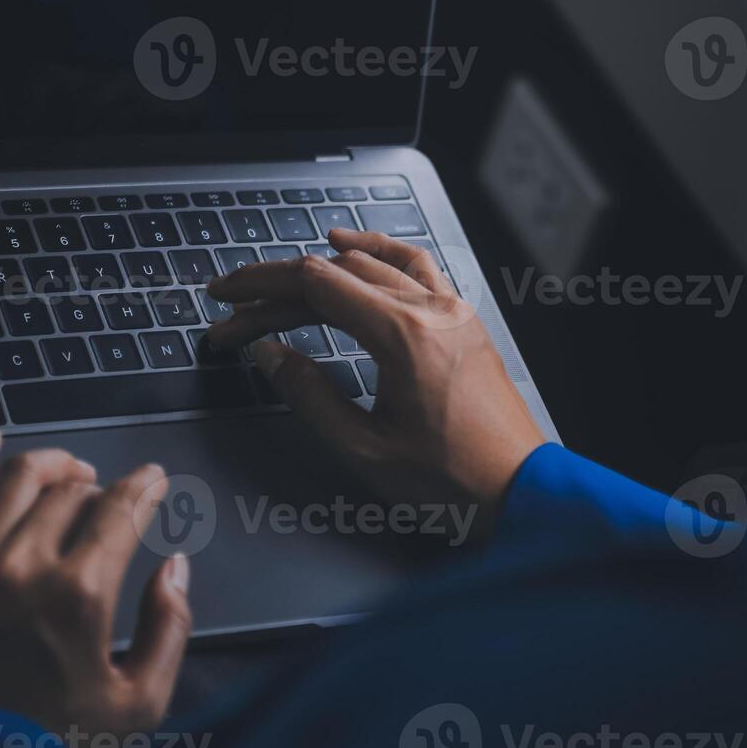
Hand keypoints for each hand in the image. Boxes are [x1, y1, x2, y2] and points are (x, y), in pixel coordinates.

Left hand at [0, 428, 192, 742]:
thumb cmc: (54, 744)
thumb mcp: (137, 704)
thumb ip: (169, 629)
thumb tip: (174, 566)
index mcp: (79, 596)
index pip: (120, 511)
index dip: (144, 487)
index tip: (154, 479)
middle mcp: (23, 566)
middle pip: (70, 491)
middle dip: (99, 484)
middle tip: (109, 494)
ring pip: (14, 480)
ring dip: (49, 463)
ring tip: (67, 470)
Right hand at [206, 230, 545, 510]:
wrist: (521, 495)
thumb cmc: (451, 482)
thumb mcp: (364, 448)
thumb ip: (309, 395)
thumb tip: (269, 354)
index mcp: (403, 335)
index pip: (314, 285)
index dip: (259, 289)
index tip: (225, 302)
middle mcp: (431, 310)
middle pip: (337, 273)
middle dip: (278, 288)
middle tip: (236, 309)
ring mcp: (452, 311)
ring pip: (375, 264)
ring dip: (323, 266)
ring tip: (282, 273)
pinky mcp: (464, 323)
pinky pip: (418, 268)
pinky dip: (381, 255)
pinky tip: (360, 253)